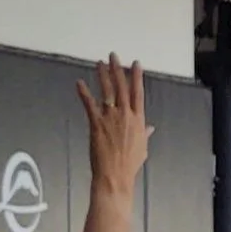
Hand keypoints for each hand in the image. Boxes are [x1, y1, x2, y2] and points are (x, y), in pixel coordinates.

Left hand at [76, 55, 150, 193]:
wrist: (115, 176)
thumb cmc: (129, 165)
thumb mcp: (142, 148)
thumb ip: (145, 134)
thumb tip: (150, 128)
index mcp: (138, 121)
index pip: (138, 93)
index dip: (137, 77)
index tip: (135, 64)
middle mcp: (125, 116)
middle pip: (122, 87)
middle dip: (118, 69)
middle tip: (114, 55)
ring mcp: (111, 118)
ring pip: (107, 91)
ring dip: (103, 75)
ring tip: (99, 62)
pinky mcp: (96, 123)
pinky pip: (89, 104)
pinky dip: (83, 92)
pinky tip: (79, 82)